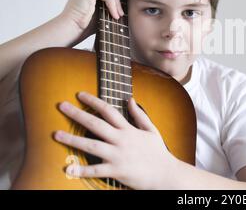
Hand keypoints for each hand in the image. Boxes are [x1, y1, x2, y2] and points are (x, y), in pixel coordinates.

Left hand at [53, 91, 177, 189]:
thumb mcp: (151, 130)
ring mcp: (117, 155)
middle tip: (61, 106)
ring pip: (91, 145)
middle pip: (95, 124)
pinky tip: (68, 168)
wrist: (165, 174)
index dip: (93, 101)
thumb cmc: (158, 152)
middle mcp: (121, 140)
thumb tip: (130, 100)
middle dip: (77, 114)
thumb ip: (139, 115)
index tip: (80, 95)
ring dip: (72, 140)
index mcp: (128, 129)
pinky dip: (82, 170)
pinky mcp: (116, 171)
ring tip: (56, 135)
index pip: (108, 110)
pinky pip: (96, 170)